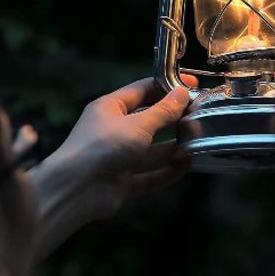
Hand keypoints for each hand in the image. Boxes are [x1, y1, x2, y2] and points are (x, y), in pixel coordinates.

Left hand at [29, 76, 194, 259]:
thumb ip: (163, 111)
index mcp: (111, 108)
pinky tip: (186, 166)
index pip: (143, 90)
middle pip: (149, 120)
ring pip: (151, 150)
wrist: (74, 191)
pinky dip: (166, 172)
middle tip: (200, 114)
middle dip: (173, 118)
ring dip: (173, 147)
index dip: (168, 87)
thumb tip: (182, 93)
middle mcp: (114, 130)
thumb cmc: (103, 146)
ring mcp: (118, 157)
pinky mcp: (123, 182)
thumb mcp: (137, 125)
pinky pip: (149, 175)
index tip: (193, 85)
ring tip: (197, 141)